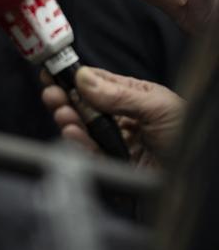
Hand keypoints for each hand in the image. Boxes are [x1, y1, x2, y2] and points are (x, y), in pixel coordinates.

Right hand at [40, 66, 184, 168]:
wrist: (199, 177)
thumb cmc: (189, 137)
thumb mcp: (158, 107)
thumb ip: (118, 94)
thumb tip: (82, 77)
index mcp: (132, 97)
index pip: (95, 82)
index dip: (72, 77)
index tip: (51, 72)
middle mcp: (120, 118)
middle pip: (82, 106)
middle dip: (64, 99)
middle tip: (52, 94)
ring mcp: (116, 142)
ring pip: (82, 129)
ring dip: (68, 120)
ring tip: (63, 114)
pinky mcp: (112, 165)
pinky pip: (88, 153)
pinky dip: (77, 144)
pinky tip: (73, 135)